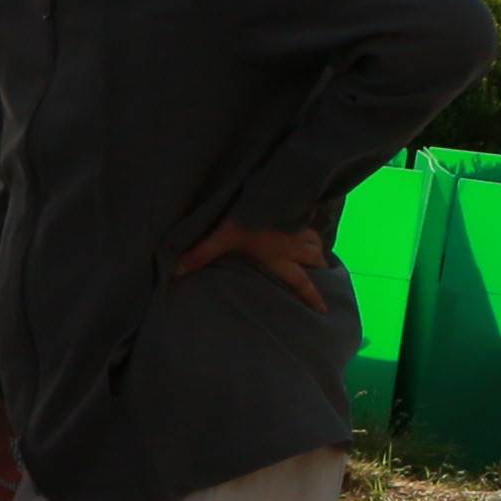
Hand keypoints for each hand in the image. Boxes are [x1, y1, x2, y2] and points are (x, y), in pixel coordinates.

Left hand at [174, 217, 333, 311]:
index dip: (312, 296)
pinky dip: (312, 229)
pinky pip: (310, 223)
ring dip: (318, 248)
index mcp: (279, 258)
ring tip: (318, 254)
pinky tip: (307, 226)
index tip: (324, 309)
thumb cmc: (244, 219)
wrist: (266, 191)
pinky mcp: (297, 211)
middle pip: (314, 259)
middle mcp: (293, 245)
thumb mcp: (221, 238)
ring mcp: (297, 227)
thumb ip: (200, 255)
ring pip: (316, 241)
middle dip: (321, 267)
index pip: (300, 282)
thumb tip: (176, 272)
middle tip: (325, 274)